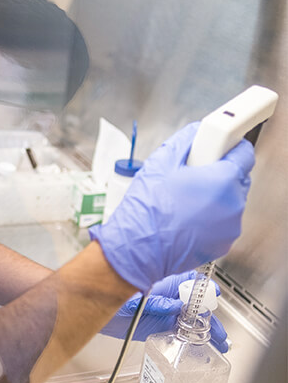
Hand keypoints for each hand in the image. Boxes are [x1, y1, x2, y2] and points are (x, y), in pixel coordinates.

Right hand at [89, 122, 254, 291]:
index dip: (229, 147)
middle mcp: (233, 204)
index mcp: (223, 179)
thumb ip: (185, 141)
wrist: (138, 250)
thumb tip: (197, 133)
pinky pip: (222, 223)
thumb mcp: (160, 162)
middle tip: (190, 176)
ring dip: (213, 198)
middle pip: (237, 178)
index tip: (218, 148)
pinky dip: (209, 219)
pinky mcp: (222, 244)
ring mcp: (229, 227)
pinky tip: (184, 219)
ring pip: (229, 202)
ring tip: (182, 201)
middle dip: (218, 173)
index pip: (244, 153)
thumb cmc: (147, 210)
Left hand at [100, 271, 228, 351]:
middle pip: (196, 306)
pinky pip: (180, 333)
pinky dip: (193, 340)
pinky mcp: (160, 326)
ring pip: (192, 321)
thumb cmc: (113, 291)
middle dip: (210, 319)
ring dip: (206, 332)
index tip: (214, 295)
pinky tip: (203, 348)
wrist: (96, 306)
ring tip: (220, 344)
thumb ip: (157, 301)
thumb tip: (176, 305)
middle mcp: (168, 297)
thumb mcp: (135, 295)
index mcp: (164, 282)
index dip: (204, 288)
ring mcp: (165, 312)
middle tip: (220, 333)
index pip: (191, 282)